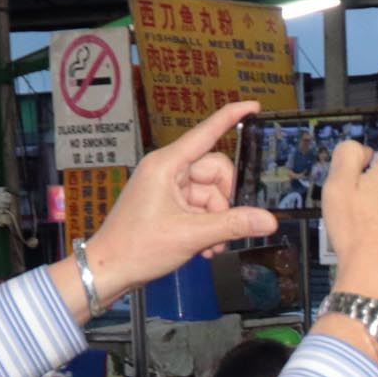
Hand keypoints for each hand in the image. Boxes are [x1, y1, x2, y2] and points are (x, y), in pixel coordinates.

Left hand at [83, 101, 278, 297]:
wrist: (108, 270)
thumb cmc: (137, 248)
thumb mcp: (190, 236)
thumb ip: (232, 225)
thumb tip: (269, 220)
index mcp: (167, 165)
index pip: (206, 133)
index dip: (231, 117)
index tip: (254, 106)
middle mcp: (168, 170)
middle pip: (215, 173)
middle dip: (224, 203)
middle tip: (221, 230)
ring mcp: (167, 188)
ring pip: (211, 195)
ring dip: (217, 222)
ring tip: (209, 247)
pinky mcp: (168, 204)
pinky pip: (200, 208)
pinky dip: (207, 227)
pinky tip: (204, 248)